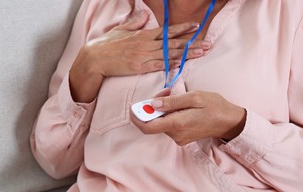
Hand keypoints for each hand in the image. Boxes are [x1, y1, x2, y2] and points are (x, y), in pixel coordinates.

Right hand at [69, 11, 211, 102]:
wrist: (95, 59)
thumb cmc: (106, 45)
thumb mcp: (121, 29)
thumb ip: (135, 22)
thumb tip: (144, 14)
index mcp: (143, 35)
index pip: (167, 31)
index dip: (183, 29)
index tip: (195, 26)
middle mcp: (146, 44)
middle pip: (173, 43)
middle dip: (192, 44)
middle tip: (207, 44)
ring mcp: (144, 56)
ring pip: (169, 54)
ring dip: (187, 54)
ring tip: (201, 53)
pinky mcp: (139, 67)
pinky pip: (159, 66)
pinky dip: (171, 65)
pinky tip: (183, 64)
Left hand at [130, 89, 246, 145]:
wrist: (229, 121)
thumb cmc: (214, 107)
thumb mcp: (194, 97)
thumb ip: (172, 101)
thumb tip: (153, 104)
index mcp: (177, 124)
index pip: (148, 127)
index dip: (137, 118)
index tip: (133, 108)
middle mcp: (176, 134)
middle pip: (154, 122)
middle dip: (154, 106)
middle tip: (165, 92)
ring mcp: (179, 138)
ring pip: (161, 122)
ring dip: (162, 109)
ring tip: (175, 95)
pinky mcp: (182, 137)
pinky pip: (169, 125)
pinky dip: (169, 114)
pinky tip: (179, 104)